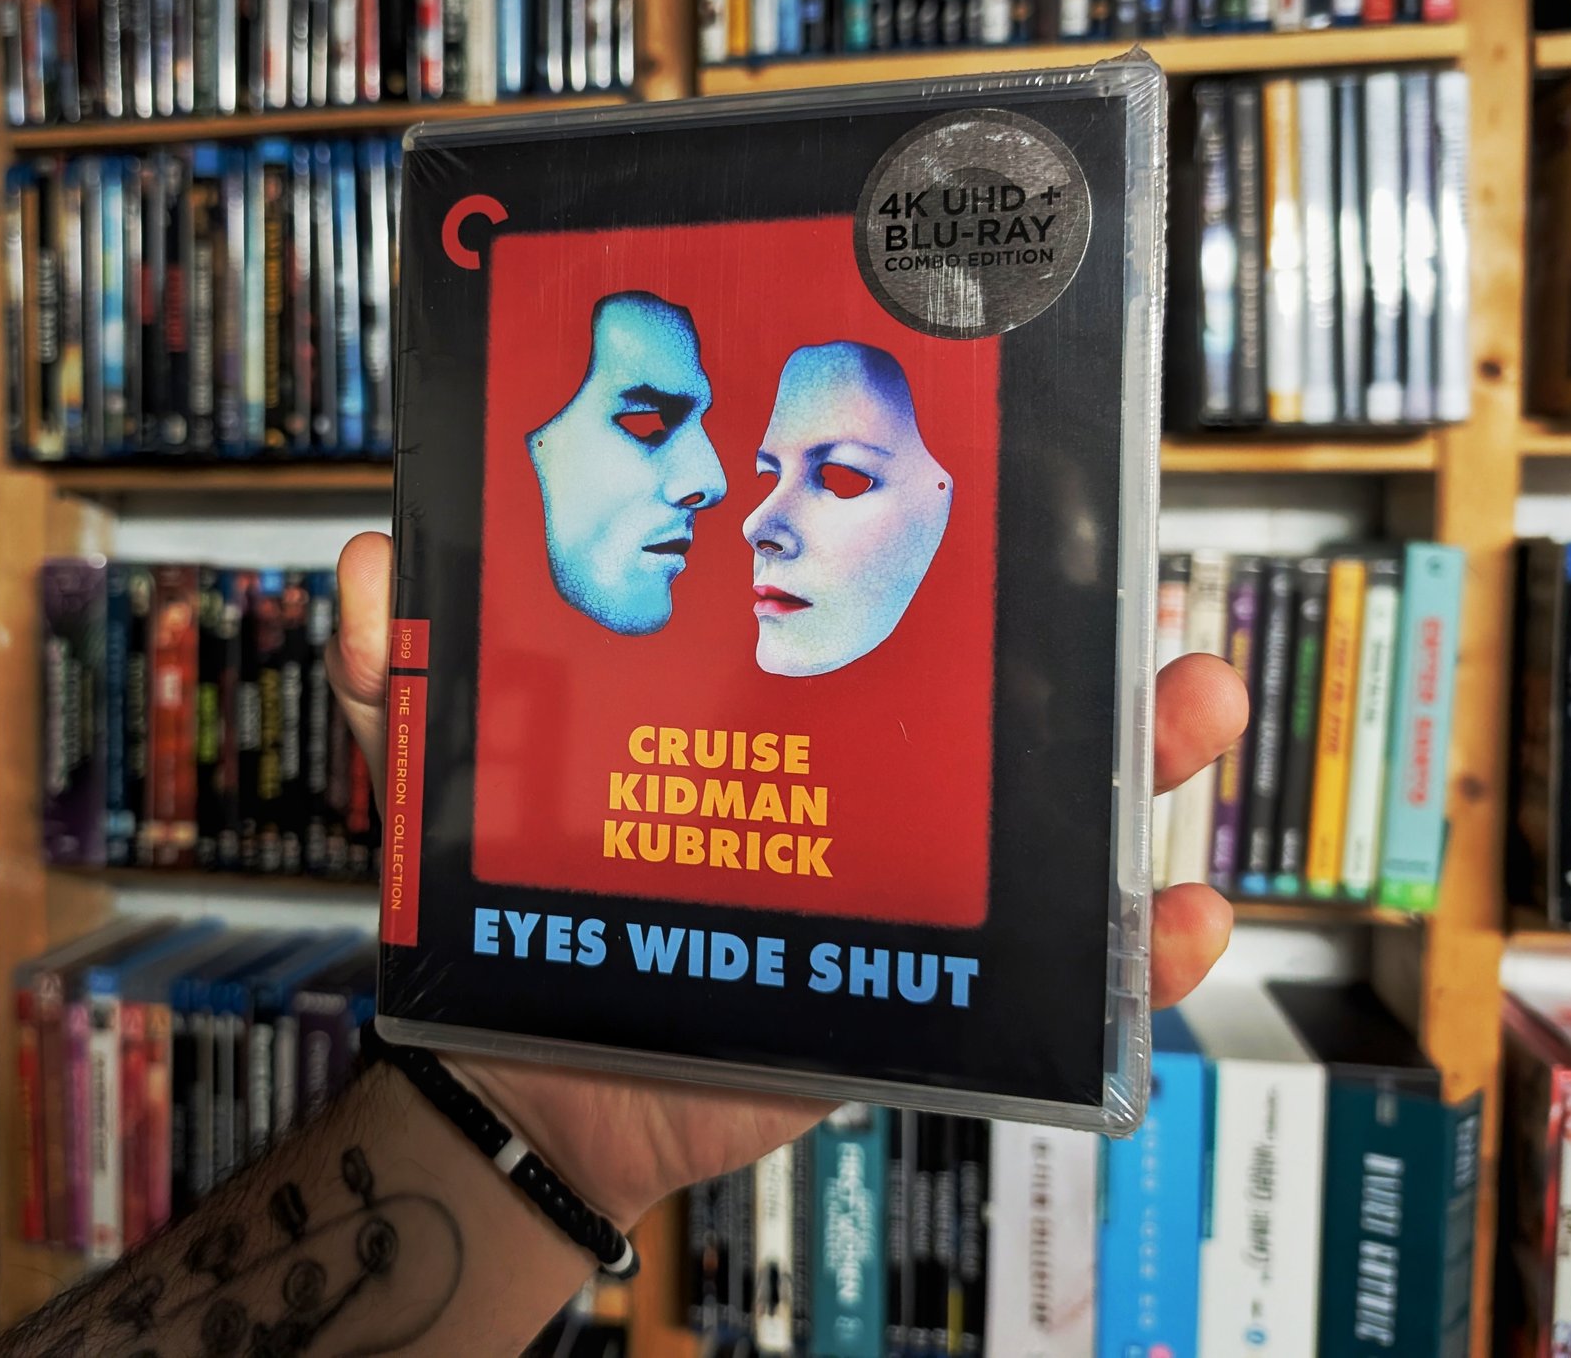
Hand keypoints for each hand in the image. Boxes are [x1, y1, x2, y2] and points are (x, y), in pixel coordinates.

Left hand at [327, 531, 1242, 1225]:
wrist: (533, 1082)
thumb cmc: (507, 904)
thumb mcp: (438, 773)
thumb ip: (391, 676)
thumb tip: (373, 565)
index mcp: (761, 706)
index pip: (876, 611)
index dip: (956, 555)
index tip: (1019, 486)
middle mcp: (851, 780)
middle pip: (997, 704)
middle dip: (1093, 649)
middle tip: (1152, 602)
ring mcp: (897, 884)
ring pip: (1049, 821)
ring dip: (1145, 764)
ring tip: (1197, 710)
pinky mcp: (920, 994)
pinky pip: (1051, 982)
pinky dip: (1134, 960)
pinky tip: (1188, 926)